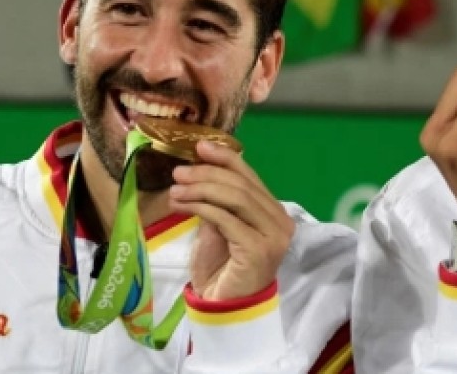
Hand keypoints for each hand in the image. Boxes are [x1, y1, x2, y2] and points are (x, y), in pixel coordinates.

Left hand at [171, 141, 294, 300]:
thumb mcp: (218, 228)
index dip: (225, 158)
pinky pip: (226, 218)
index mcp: (274, 212)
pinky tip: (182, 204)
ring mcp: (273, 235)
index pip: (250, 177)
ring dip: (201, 188)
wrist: (226, 309)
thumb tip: (200, 171)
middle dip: (207, 173)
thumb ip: (218, 202)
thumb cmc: (222, 270)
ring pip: (236, 197)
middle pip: (242, 185)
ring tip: (176, 188)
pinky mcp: (258, 248)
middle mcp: (281, 221)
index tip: (199, 146)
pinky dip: (201, 206)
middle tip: (178, 172)